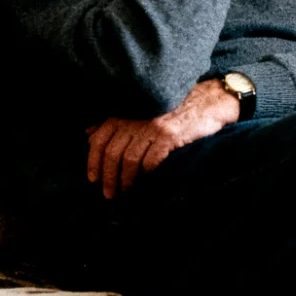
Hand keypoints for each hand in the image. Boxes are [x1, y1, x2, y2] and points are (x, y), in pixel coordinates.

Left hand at [85, 80, 239, 198]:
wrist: (206, 101)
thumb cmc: (171, 108)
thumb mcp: (140, 110)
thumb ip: (115, 122)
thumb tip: (89, 134)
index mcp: (124, 112)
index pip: (99, 139)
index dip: (93, 162)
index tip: (93, 179)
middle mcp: (135, 118)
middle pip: (112, 153)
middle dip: (108, 177)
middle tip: (109, 193)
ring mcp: (151, 126)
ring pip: (130, 159)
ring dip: (126, 179)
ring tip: (126, 191)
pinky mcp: (168, 135)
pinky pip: (151, 160)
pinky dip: (146, 173)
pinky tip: (146, 179)